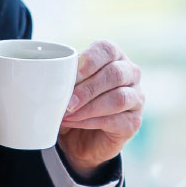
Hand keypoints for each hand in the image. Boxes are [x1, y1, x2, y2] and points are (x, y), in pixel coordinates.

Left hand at [57, 39, 143, 177]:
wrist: (79, 137)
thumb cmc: (73, 101)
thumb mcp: (65, 85)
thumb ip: (62, 76)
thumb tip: (49, 76)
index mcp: (114, 56)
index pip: (107, 49)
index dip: (90, 60)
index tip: (71, 73)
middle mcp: (130, 74)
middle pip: (114, 74)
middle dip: (88, 88)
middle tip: (67, 101)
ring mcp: (136, 98)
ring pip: (118, 98)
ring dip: (89, 107)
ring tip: (68, 113)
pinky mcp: (133, 121)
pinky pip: (116, 120)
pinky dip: (91, 121)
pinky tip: (74, 122)